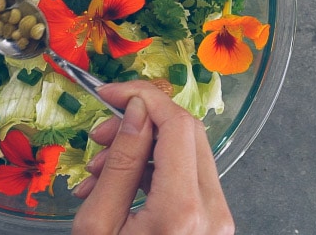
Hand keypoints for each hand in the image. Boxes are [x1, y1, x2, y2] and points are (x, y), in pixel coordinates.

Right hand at [71, 80, 233, 234]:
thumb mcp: (98, 223)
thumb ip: (120, 165)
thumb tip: (135, 111)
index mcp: (182, 210)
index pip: (176, 124)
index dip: (142, 97)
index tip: (110, 93)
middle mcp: (212, 212)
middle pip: (188, 132)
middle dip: (140, 121)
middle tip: (101, 133)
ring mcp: (217, 219)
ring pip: (187, 153)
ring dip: (142, 147)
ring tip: (100, 168)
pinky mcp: (211, 223)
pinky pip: (186, 179)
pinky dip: (151, 170)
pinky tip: (117, 183)